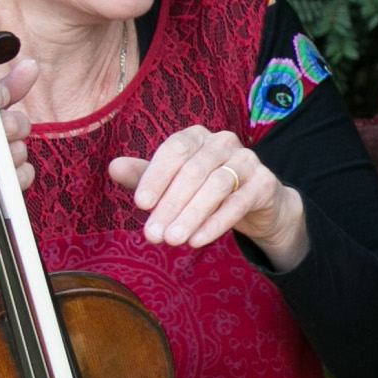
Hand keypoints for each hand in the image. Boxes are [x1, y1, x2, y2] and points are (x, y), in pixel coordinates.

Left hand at [112, 126, 304, 263]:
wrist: (257, 204)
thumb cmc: (206, 190)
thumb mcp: (174, 184)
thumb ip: (145, 176)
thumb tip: (113, 167)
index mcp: (197, 136)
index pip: (175, 149)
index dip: (156, 176)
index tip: (140, 205)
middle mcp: (223, 142)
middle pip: (193, 171)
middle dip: (170, 205)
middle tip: (153, 235)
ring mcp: (247, 161)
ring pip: (217, 186)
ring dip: (192, 216)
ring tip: (173, 241)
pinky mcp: (264, 184)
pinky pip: (239, 203)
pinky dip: (216, 223)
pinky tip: (198, 240)